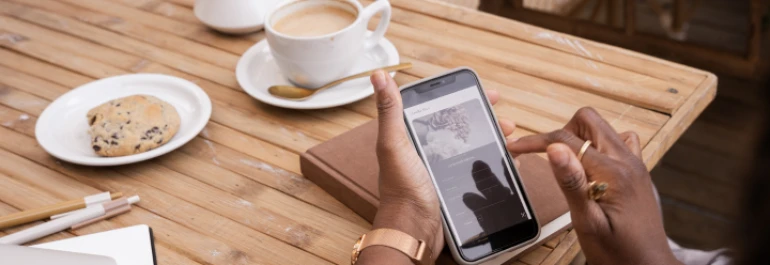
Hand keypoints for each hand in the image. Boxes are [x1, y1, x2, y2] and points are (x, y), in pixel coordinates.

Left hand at [357, 70, 515, 263]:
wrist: (414, 230)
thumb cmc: (401, 188)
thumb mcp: (394, 144)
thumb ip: (390, 111)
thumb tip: (378, 75)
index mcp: (415, 137)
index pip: (444, 110)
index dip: (467, 100)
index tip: (489, 95)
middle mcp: (430, 151)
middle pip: (465, 129)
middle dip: (488, 122)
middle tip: (507, 122)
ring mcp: (444, 170)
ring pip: (476, 149)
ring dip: (495, 142)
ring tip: (511, 143)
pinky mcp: (456, 188)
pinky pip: (480, 171)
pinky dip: (496, 165)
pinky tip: (510, 164)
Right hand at [507, 107, 680, 264]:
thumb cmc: (619, 252)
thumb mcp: (587, 222)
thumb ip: (571, 183)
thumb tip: (555, 148)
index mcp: (613, 172)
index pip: (567, 139)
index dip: (536, 141)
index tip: (516, 147)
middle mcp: (628, 161)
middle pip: (588, 120)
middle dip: (561, 133)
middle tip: (546, 157)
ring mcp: (635, 164)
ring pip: (603, 128)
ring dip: (580, 138)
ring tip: (569, 165)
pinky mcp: (637, 171)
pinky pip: (619, 142)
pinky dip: (599, 146)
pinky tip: (591, 167)